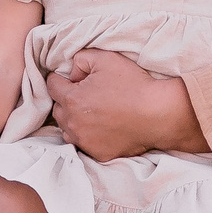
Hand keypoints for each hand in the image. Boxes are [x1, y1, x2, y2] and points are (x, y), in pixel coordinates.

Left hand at [45, 51, 209, 158]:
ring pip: (67, 129)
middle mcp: (74, 123)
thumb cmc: (134, 84)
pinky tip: (103, 127)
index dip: (61, 78)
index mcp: (72, 99)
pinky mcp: (98, 153)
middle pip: (58, 109)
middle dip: (66, 99)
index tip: (73, 78)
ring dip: (74, 120)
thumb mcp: (105, 58)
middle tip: (86, 94)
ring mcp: (85, 141)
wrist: (160, 113)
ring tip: (91, 112)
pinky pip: (84, 144)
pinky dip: (89, 136)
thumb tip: (71, 72)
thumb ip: (80, 59)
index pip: (51, 85)